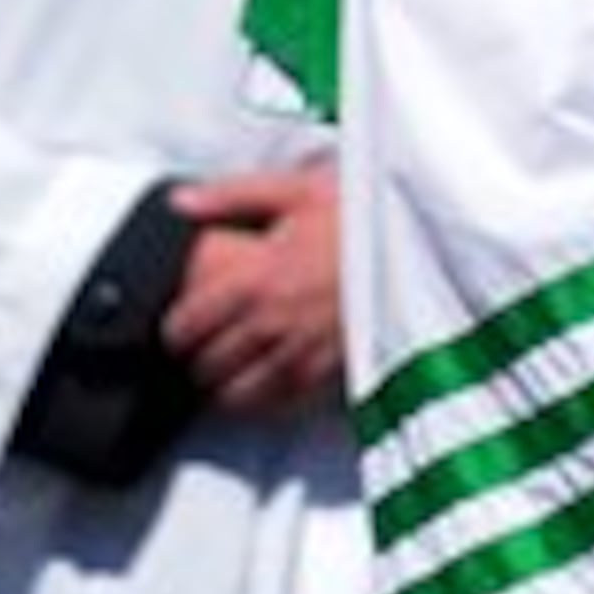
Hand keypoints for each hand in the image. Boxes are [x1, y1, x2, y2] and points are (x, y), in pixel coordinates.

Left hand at [162, 165, 342, 415]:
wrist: (420, 240)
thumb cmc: (361, 211)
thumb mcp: (295, 188)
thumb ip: (230, 195)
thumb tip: (179, 204)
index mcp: (256, 281)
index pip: (190, 325)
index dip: (173, 331)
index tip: (175, 327)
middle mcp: (274, 326)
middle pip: (210, 367)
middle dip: (196, 362)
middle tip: (194, 354)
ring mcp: (304, 354)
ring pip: (243, 396)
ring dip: (225, 389)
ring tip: (222, 377)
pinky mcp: (335, 370)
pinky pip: (286, 405)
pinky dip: (266, 404)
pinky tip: (263, 390)